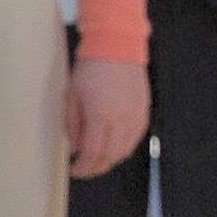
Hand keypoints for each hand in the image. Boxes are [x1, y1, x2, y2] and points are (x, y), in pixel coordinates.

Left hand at [62, 50, 148, 177]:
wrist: (117, 46)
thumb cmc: (90, 68)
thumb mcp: (72, 95)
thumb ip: (72, 125)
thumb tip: (75, 148)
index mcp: (100, 116)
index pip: (92, 154)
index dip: (82, 167)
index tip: (73, 170)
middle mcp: (121, 120)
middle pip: (110, 157)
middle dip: (95, 168)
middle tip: (84, 168)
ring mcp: (135, 117)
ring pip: (125, 151)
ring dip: (110, 159)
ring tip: (97, 158)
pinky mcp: (145, 111)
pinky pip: (135, 139)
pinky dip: (124, 147)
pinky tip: (114, 144)